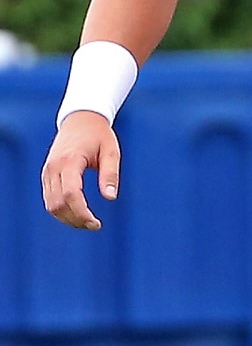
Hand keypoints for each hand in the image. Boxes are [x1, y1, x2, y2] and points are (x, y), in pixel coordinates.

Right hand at [41, 111, 120, 229]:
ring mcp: (47, 172)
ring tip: (88, 222)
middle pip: (58, 204)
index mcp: (70, 160)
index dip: (81, 213)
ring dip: (67, 218)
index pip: (70, 194)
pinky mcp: (46, 175)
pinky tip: (77, 213)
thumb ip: (110, 174)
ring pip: (50, 205)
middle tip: (94, 225)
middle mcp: (53, 168)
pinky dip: (61, 210)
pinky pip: (49, 199)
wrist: (81, 120)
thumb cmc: (99, 135)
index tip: (96, 224)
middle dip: (75, 220)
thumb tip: (111, 198)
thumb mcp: (111, 151)